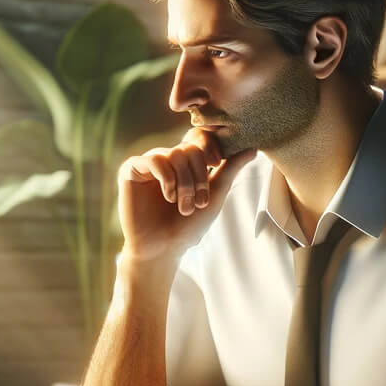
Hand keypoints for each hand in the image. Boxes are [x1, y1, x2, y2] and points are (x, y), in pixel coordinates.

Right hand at [117, 128, 255, 261]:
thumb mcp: (215, 195)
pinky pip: (154, 160)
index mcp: (185, 163)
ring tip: (183, 206)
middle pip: (190, 147)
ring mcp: (148, 164)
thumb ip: (231, 169)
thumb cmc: (188, 226)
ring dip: (185, 183)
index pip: (199, 136)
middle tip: (199, 202)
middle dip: (199, 176)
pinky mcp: (131, 170)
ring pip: (174, 154)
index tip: (217, 164)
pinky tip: (168, 197)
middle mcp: (166, 159)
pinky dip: (167, 178)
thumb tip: (254, 148)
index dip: (211, 146)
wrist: (162, 249)